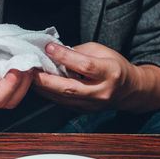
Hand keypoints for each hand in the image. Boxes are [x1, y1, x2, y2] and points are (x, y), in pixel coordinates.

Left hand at [33, 42, 159, 112]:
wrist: (129, 90)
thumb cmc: (114, 66)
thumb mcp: (102, 51)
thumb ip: (79, 51)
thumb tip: (56, 52)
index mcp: (110, 73)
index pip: (84, 66)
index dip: (65, 56)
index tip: (49, 47)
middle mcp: (101, 92)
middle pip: (69, 88)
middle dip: (46, 79)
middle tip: (30, 69)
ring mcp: (92, 105)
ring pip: (63, 98)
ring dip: (43, 87)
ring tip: (30, 77)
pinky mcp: (84, 111)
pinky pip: (62, 103)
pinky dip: (49, 94)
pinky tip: (40, 86)